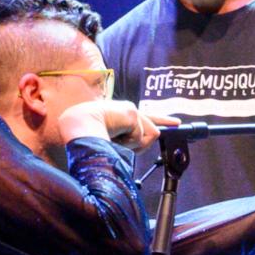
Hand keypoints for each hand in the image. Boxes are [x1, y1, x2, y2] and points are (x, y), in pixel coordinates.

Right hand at [59, 99, 176, 151]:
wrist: (77, 126)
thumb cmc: (89, 136)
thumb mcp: (116, 141)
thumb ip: (133, 141)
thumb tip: (153, 134)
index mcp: (121, 118)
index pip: (145, 118)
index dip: (161, 120)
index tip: (176, 122)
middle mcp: (127, 111)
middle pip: (152, 126)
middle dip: (151, 133)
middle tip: (148, 129)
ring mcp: (130, 110)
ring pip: (147, 135)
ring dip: (133, 144)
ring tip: (113, 137)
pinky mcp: (131, 112)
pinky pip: (140, 136)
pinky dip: (128, 141)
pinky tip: (114, 134)